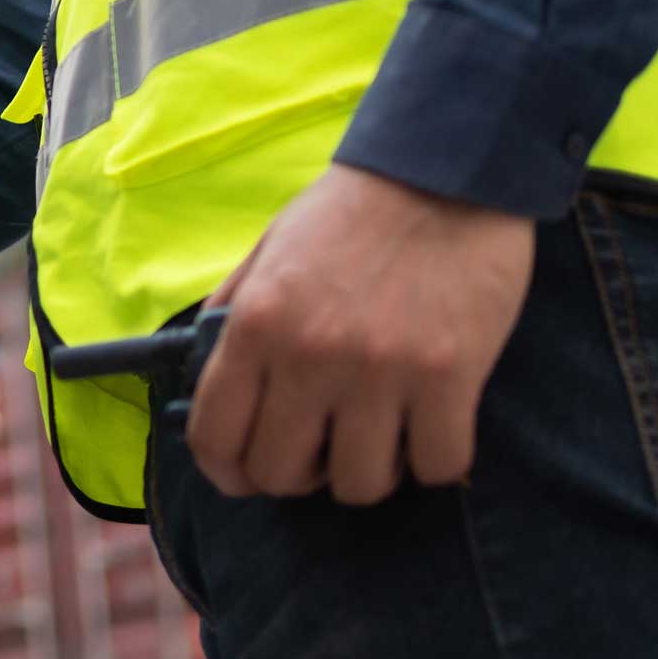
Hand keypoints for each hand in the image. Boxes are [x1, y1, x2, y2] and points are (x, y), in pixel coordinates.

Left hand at [184, 164, 531, 504]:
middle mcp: (311, 356)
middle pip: (282, 475)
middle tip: (319, 451)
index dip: (227, 473)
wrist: (442, 172)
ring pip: (360, 486)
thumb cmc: (350, 212)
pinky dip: (433, 461)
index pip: (216, 438)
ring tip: (377, 438)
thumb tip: (206, 374)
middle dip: (296, 476)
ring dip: (366, 474)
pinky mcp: (451, 379)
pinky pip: (438, 466)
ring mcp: (383, 373)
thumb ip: (233, 314)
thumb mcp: (267, 251)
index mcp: (256, 324)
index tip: (244, 476)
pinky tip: (427, 429)